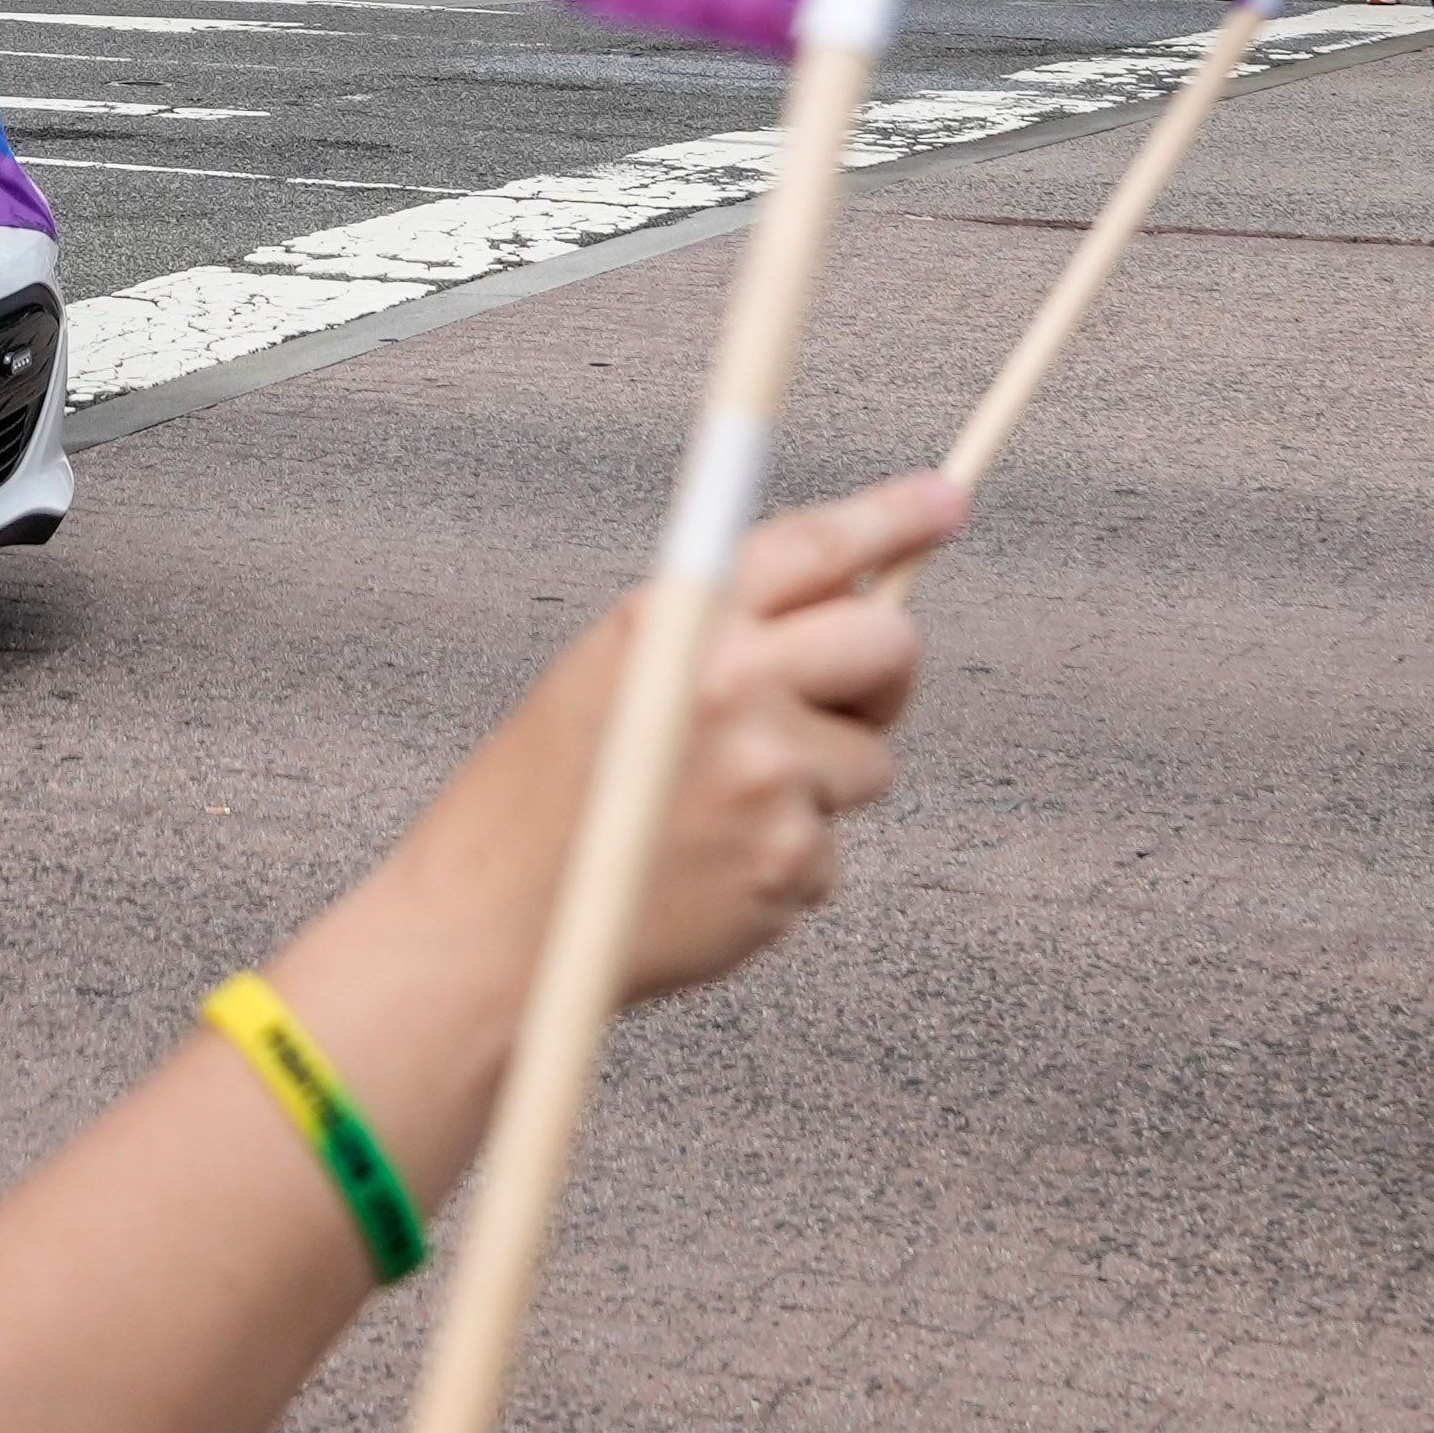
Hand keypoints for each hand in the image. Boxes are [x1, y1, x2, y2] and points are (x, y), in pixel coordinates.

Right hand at [376, 474, 945, 1010]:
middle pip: (888, 645)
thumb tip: (846, 606)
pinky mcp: (789, 861)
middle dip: (880, 677)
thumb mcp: (615, 674)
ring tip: (714, 816)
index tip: (943, 504)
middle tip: (842, 704)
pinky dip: (784, 867)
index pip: (813, 545)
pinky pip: (830, 852)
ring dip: (817, 789)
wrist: (490, 928)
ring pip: (869, 763)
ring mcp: (769, 773)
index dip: (891, 517)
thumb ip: (722, 634)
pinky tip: (704, 876)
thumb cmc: (544, 801)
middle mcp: (733, 681)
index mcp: (681, 619)